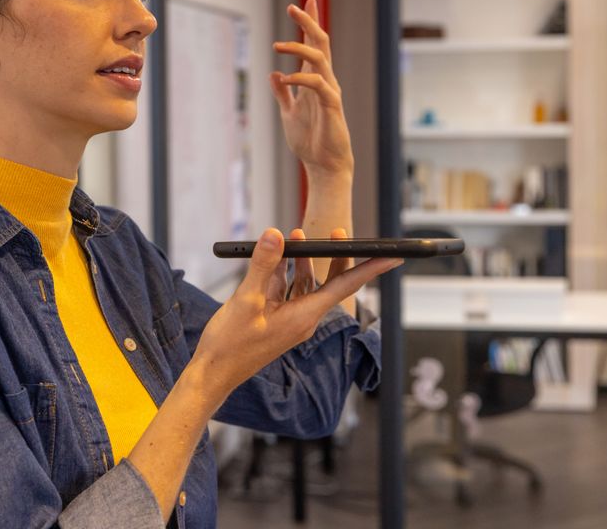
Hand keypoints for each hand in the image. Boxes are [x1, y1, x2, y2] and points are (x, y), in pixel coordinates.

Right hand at [190, 227, 401, 398]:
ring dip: (304, 261)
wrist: (213, 373)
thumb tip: (276, 234)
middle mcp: (303, 318)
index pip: (346, 287)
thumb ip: (263, 265)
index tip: (393, 256)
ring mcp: (290, 319)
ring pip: (306, 284)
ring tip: (296, 233)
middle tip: (338, 232)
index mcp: (305, 316)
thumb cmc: (230, 345)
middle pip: (330, 283)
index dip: (370, 269)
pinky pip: (287, 291)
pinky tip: (275, 257)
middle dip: (335, 257)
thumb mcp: (246, 300)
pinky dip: (284, 272)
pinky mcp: (275, 319)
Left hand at [270, 0, 353, 178]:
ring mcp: (329, 91)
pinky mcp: (331, 105)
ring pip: (319, 58)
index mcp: (314, 80)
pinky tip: (284, 77)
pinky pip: (318, 84)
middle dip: (308, 23)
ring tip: (276, 45)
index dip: (309, 24)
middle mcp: (324, 81)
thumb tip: (274, 73)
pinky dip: (300, 78)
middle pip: (320, 43)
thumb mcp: (288, 113)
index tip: (304, 1)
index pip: (313, 46)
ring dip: (298, 48)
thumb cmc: (309, 141)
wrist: (323, 165)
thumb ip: (282, 93)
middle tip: (294, 6)